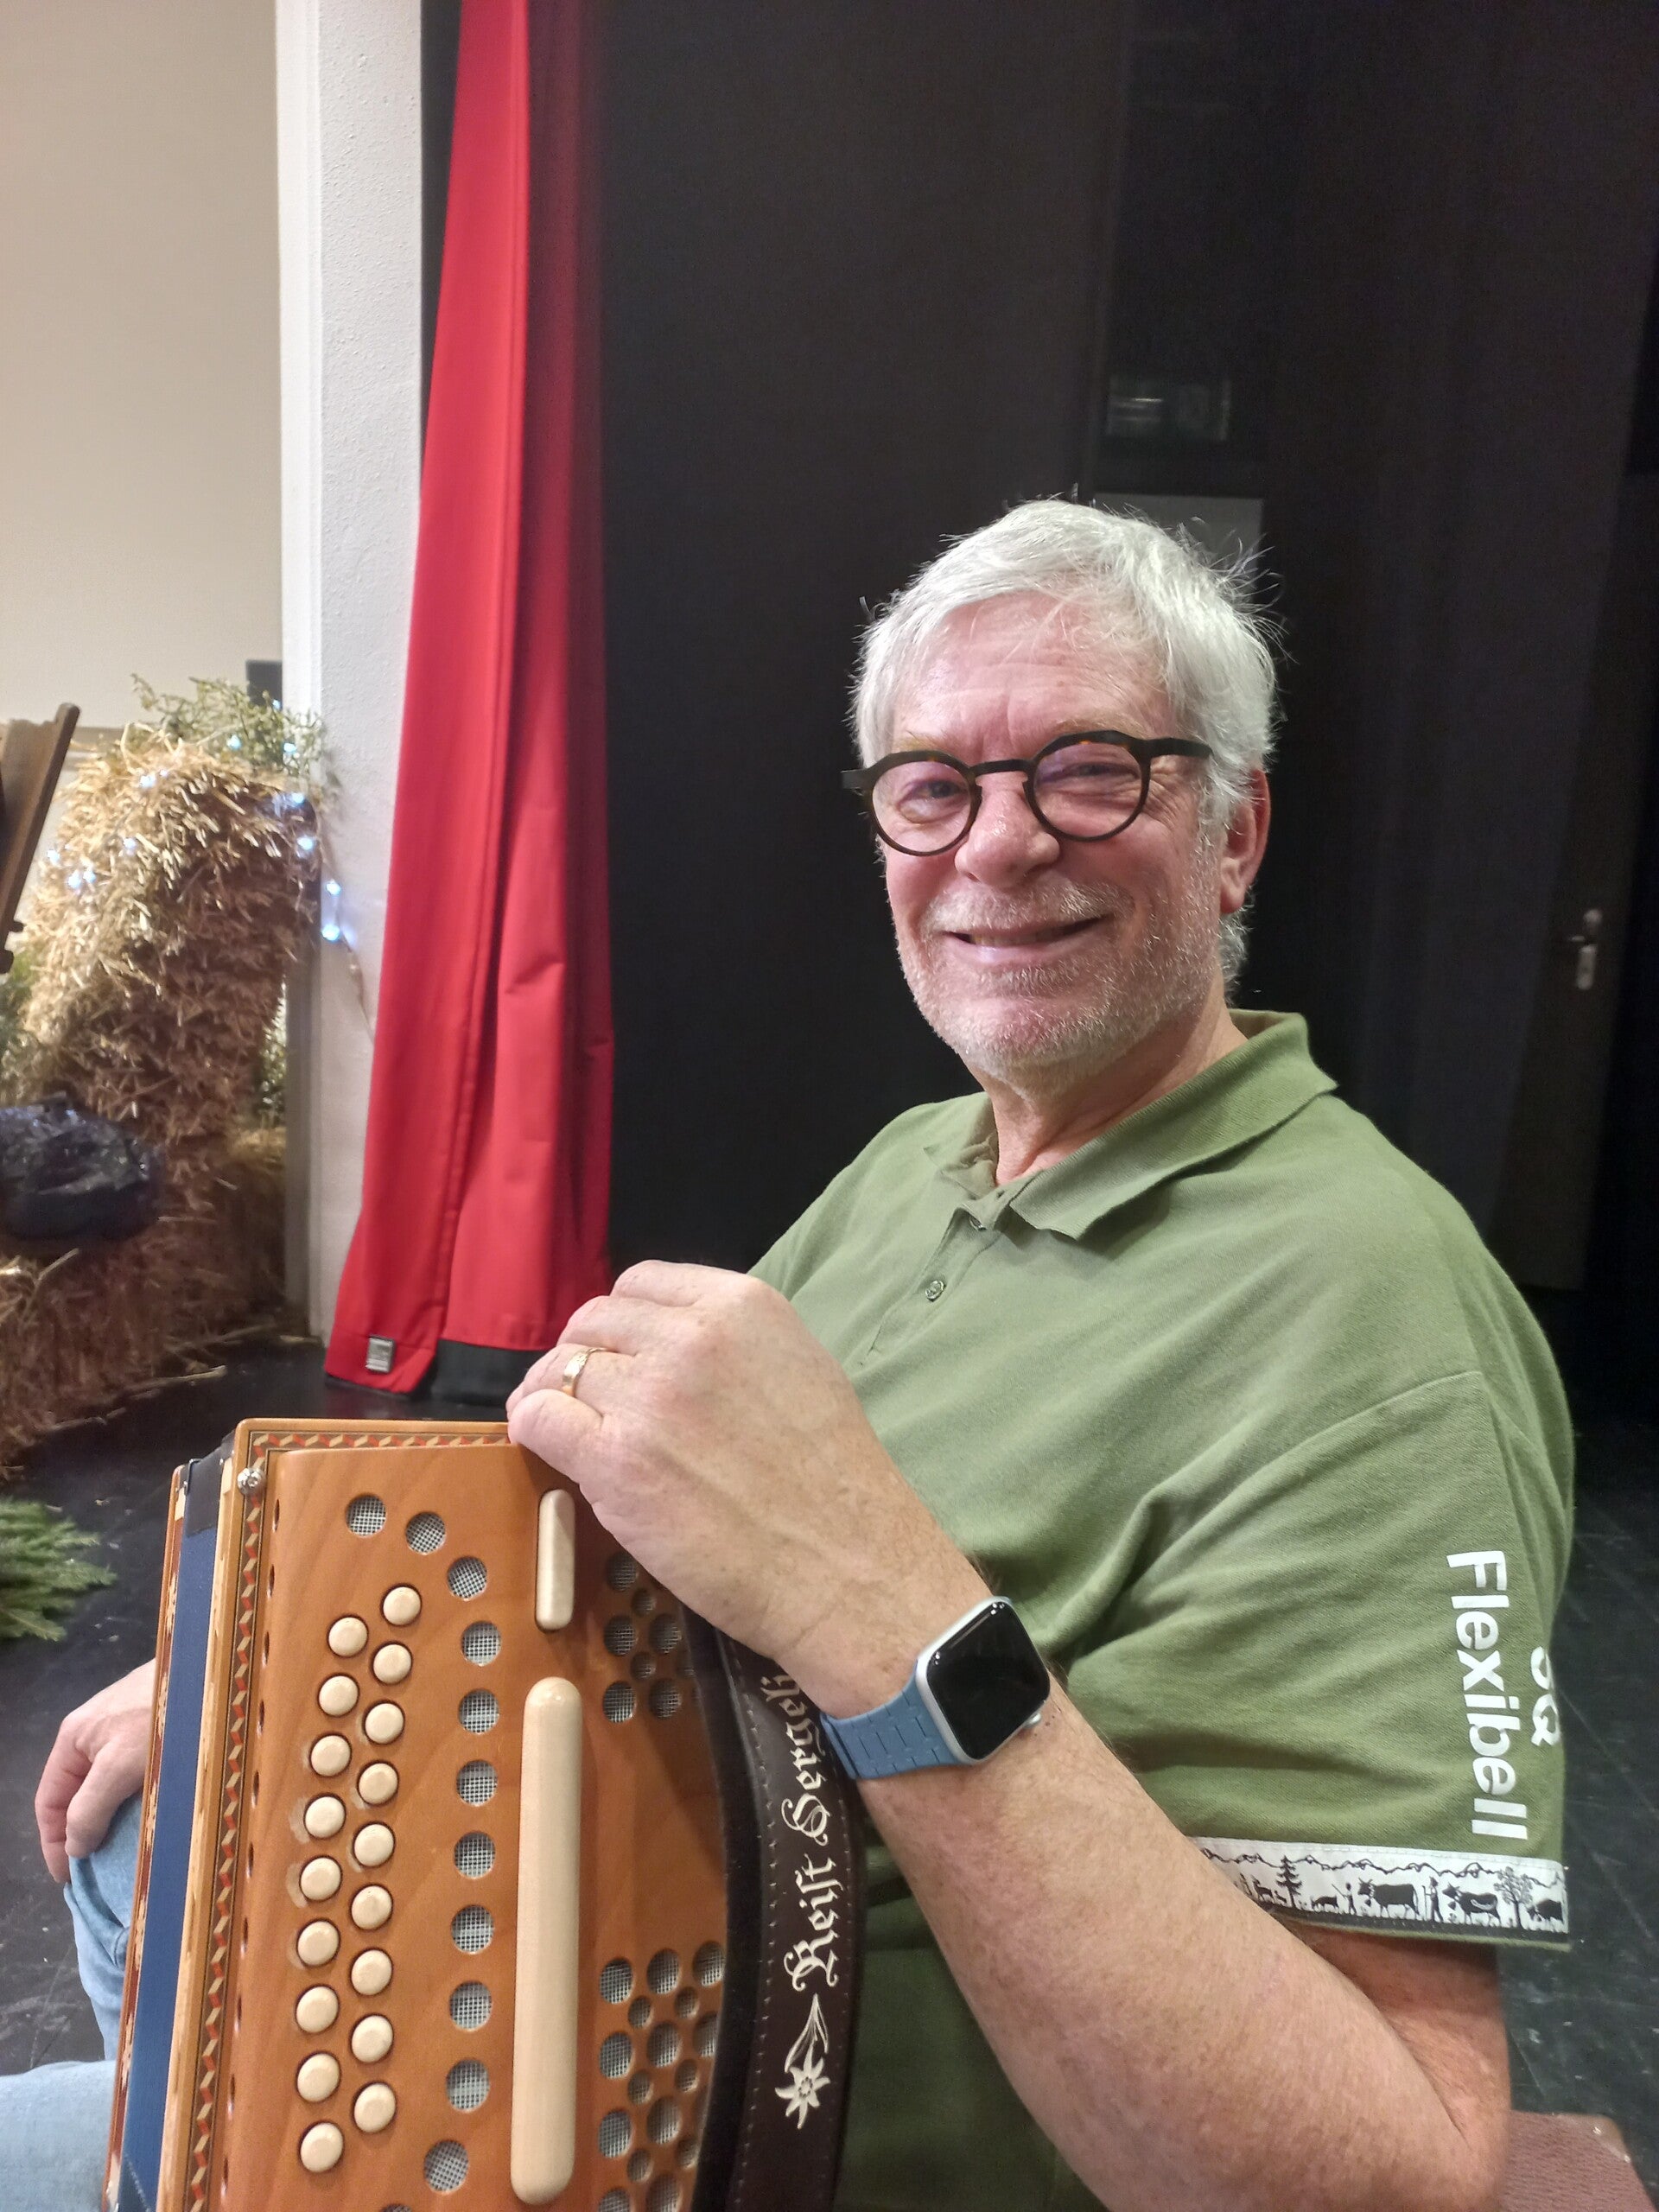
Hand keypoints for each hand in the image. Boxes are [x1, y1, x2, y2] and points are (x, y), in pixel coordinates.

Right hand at [35, 1658, 155, 1883]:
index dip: (54, 1842)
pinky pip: (137, 1776)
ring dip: (114, 1820)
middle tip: (100, 1872)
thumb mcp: (118, 1765)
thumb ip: (90, 1807)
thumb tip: (74, 1848)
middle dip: (84, 1834)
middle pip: (78, 1796)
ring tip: (128, 1853)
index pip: (49, 1801)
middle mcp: (96, 1734)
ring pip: (109, 1787)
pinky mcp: (157, 1731)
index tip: (70, 1879)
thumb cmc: (161, 1715)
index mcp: (75, 1738)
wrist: (210, 1668)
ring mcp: (127, 1731)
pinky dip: (139, 1801)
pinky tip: (155, 1818)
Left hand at [508, 1264, 985, 1711]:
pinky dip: (533, 1428)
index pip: (640, 1284)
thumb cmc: (833, 1482)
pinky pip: (540, 1418)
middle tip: (583, 1396)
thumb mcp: (798, 1368)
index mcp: (741, 1306)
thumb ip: (731, 1343)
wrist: (846, 1566)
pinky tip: (546, 1447)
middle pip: (593, 1323)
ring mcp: (649, 1397)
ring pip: (561, 1370)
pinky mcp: (615, 1460)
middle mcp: (691, 1338)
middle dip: (581, 1356)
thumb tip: (664, 1346)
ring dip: (553, 1395)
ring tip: (560, 1425)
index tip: (617, 1353)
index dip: (620, 1322)